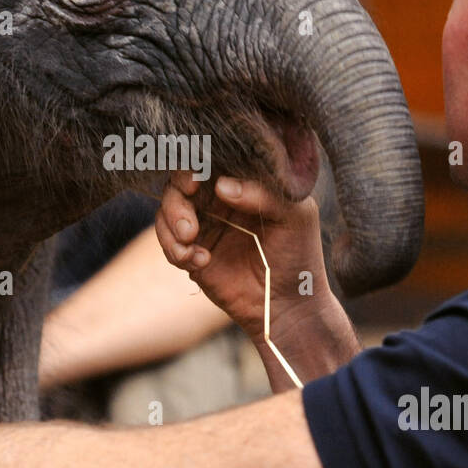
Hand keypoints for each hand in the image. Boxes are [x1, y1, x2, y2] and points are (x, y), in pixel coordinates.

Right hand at [154, 171, 334, 352]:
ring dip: (170, 228)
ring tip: (191, 246)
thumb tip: (221, 185)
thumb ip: (263, 195)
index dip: (194, 166)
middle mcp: (219, 201)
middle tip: (190, 226)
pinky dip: (176, 251)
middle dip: (176, 203)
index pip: (210, 161)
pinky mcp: (192, 255)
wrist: (289, 305)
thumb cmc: (300, 255)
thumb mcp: (295, 217)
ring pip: (167, 213)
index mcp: (244, 183)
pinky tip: (201, 262)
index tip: (195, 181)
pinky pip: (170, 244)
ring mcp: (204, 227)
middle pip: (179, 186)